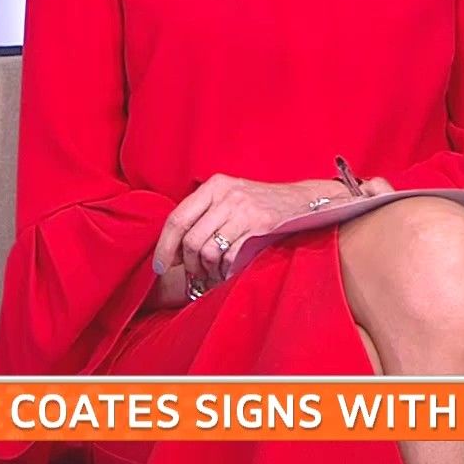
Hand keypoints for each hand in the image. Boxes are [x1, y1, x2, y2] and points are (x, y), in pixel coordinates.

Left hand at [152, 175, 350, 286]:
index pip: (177, 219)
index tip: (160, 267)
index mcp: (214, 186)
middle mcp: (226, 194)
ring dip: (207, 270)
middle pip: (190, 239)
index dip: (164, 247)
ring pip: (208, 250)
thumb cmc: (261, 204)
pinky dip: (226, 271)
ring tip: (213, 275)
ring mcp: (243, 208)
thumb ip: (204, 215)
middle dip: (188, 265)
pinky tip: (229, 273)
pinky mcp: (260, 224)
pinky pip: (231, 256)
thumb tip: (173, 252)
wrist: (303, 201)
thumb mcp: (230, 198)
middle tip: (193, 277)